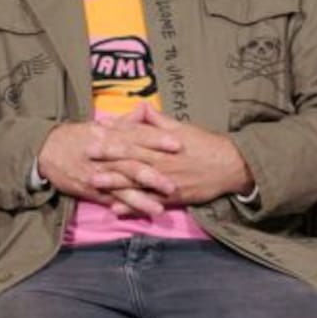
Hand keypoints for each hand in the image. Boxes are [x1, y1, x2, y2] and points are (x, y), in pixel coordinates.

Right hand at [37, 116, 181, 216]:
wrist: (45, 150)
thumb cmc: (79, 136)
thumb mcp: (101, 124)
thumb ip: (126, 121)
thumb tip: (146, 109)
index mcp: (110, 135)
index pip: (137, 136)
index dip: (157, 140)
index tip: (178, 144)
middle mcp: (104, 155)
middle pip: (131, 164)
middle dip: (153, 175)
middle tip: (174, 184)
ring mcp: (97, 174)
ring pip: (121, 187)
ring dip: (141, 199)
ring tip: (160, 209)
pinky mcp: (90, 190)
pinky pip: (110, 200)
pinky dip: (124, 207)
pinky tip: (138, 214)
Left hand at [92, 102, 254, 208]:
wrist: (230, 166)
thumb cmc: (207, 145)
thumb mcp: (184, 128)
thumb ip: (160, 121)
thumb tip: (142, 108)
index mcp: (164, 145)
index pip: (134, 139)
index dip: (114, 136)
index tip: (95, 132)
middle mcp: (163, 163)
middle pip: (131, 160)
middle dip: (107, 158)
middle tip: (85, 155)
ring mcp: (167, 182)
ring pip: (137, 182)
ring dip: (114, 183)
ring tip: (94, 182)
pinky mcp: (173, 198)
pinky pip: (150, 202)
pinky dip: (133, 207)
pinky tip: (116, 209)